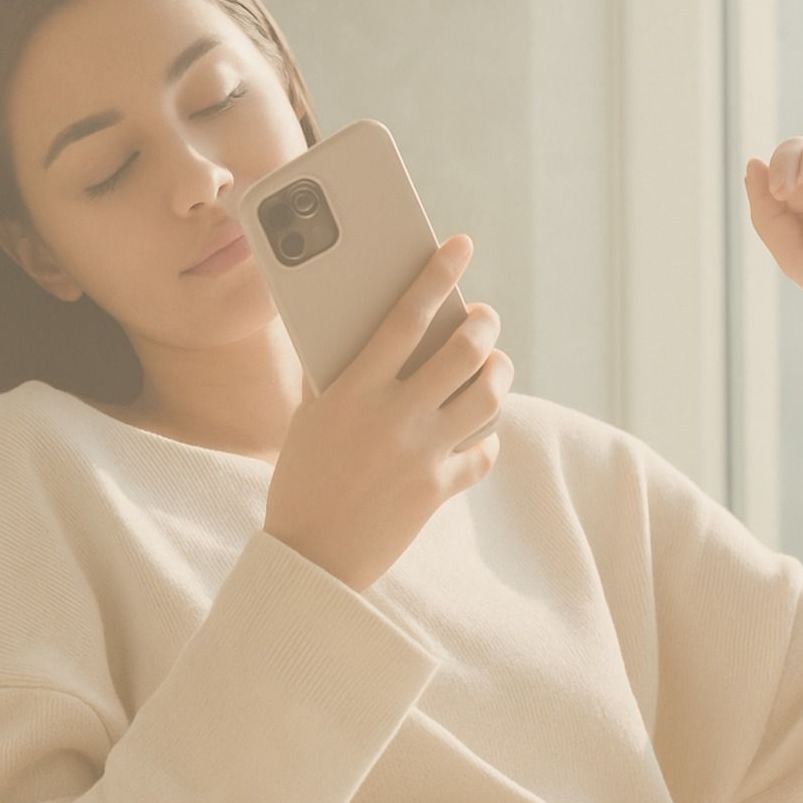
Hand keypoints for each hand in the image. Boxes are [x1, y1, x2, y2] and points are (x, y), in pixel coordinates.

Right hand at [265, 234, 510, 592]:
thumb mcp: (309, 419)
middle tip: (486, 316)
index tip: (461, 245)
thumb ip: (339, 379)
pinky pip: (484, 453)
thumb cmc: (302, 480)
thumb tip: (365, 333)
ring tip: (496, 363)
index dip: (438, 273)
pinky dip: (488, 438)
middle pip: (463, 351)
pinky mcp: (438, 490)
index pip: (406, 315)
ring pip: (487, 396)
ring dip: (499, 372)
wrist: (309, 557)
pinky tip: (481, 433)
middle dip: (485, 324)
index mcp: (355, 390)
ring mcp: (421, 454)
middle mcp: (394, 416)